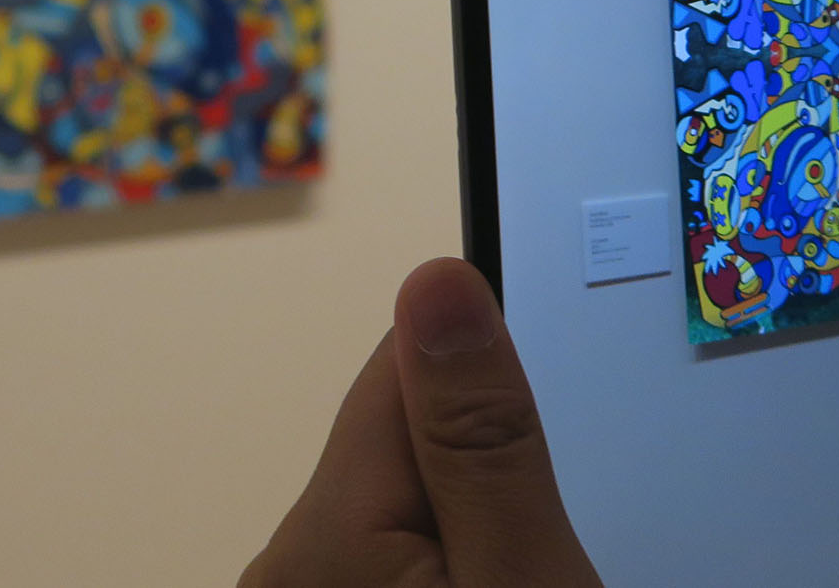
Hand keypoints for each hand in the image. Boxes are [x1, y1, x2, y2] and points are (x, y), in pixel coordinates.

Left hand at [241, 258, 602, 587]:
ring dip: (475, 526)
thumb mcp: (523, 574)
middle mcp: (288, 562)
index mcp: (318, 537)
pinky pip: (403, 549)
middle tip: (538, 564)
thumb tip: (437, 282)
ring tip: (521, 583)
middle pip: (406, 439)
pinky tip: (492, 587)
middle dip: (486, 479)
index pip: (405, 373)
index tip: (550, 454)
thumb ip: (482, 441)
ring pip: (411, 497)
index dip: (494, 403)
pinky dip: (456, 561)